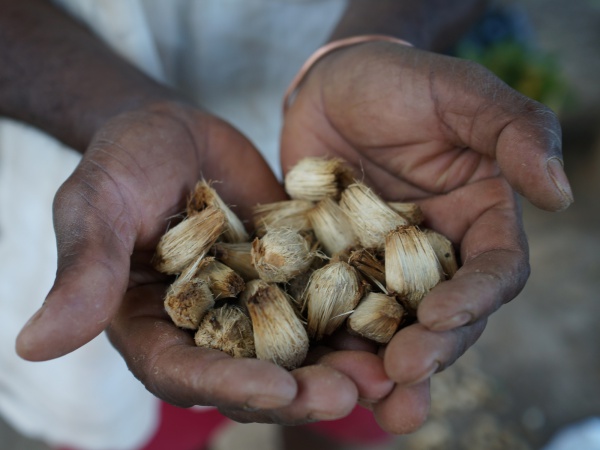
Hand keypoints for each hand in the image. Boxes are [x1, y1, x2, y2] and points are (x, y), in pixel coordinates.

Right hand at [14, 101, 383, 423]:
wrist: (176, 131)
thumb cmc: (125, 161)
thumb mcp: (99, 204)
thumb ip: (85, 271)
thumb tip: (34, 346)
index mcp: (155, 326)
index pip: (187, 371)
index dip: (229, 385)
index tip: (275, 391)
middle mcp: (209, 327)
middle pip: (253, 374)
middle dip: (299, 390)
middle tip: (348, 395)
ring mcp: (255, 304)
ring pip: (299, 350)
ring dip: (341, 366)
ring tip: (387, 376)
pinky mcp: (293, 276)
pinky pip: (326, 304)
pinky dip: (359, 320)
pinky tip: (398, 326)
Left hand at [281, 42, 572, 432]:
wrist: (333, 85)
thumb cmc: (401, 81)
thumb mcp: (461, 94)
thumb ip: (516, 132)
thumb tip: (561, 193)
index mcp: (478, 220)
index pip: (494, 272)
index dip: (475, 299)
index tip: (442, 316)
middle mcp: (435, 254)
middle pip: (444, 316)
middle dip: (429, 350)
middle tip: (401, 377)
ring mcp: (382, 266)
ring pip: (390, 326)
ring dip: (380, 367)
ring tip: (365, 401)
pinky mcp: (333, 268)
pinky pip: (332, 308)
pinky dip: (326, 339)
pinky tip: (311, 366)